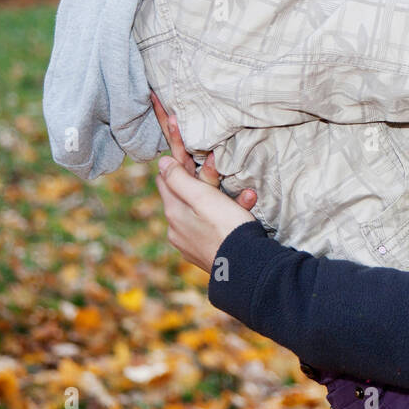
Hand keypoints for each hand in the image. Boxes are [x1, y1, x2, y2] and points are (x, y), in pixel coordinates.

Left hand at [149, 91, 257, 271]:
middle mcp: (177, 226)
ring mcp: (191, 240)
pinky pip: (214, 224)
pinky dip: (227, 214)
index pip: (166, 176)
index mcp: (173, 211)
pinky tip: (245, 210)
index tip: (181, 138)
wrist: (245, 270)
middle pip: (186, 192)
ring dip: (223, 197)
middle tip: (219, 167)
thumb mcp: (202, 197)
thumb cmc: (225, 228)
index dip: (176, 158)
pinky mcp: (206, 250)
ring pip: (204, 208)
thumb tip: (162, 162)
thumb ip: (180, 179)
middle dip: (205, 179)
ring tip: (245, 195)